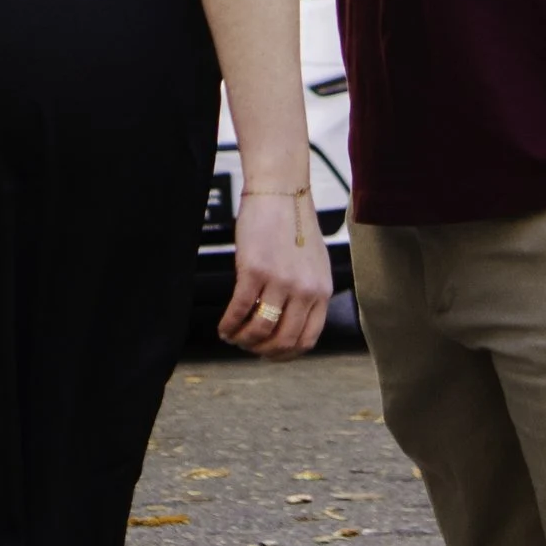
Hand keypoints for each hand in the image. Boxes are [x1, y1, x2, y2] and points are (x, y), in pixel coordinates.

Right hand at [220, 187, 331, 358]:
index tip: (269, 353)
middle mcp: (305, 289)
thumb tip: (290, 322)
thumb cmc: (293, 224)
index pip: (308, 339)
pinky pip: (239, 310)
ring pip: (260, 330)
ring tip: (232, 336)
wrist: (280, 191)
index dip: (285, 354)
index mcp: (321, 290)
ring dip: (242, 340)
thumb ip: (308, 292)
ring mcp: (280, 281)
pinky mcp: (255, 270)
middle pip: (283, 340)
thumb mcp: (314, 263)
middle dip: (261, 350)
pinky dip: (229, 324)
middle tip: (247, 346)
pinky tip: (223, 326)